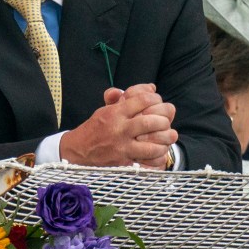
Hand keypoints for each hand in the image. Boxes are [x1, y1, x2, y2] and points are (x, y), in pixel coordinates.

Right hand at [60, 83, 176, 167]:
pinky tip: (160, 151)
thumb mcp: (105, 109)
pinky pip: (147, 161)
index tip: (158, 101)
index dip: (155, 99)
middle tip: (166, 121)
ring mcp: (122, 146)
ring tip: (169, 136)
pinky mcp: (124, 161)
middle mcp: (119, 128)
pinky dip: (158, 157)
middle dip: (164, 120)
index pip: (142, 101)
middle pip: (150, 122)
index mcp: (115, 113)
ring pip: (152, 144)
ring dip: (164, 140)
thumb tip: (150, 87)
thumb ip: (126, 98)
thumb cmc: (95, 128)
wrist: (79, 149)